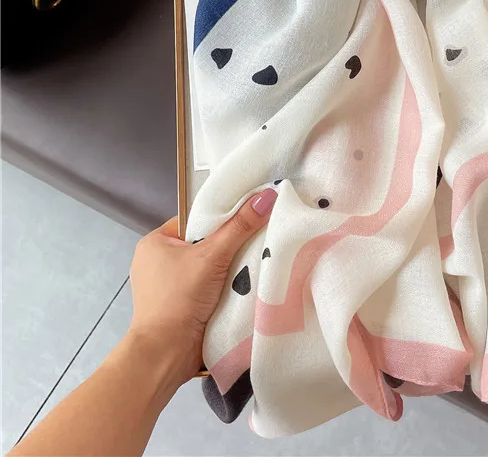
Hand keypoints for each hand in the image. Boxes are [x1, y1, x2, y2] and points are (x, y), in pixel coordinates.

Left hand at [125, 189, 276, 387]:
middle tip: (258, 238)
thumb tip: (268, 195)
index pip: (195, 220)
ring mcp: (168, 286)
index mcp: (155, 242)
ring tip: (258, 258)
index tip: (250, 216)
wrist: (166, 355)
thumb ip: (240, 226)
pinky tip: (246, 283)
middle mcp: (157, 261)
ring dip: (230, 268)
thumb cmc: (179, 298)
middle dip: (229, 245)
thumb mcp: (212, 256)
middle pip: (205, 243)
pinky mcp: (180, 306)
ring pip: (209, 266)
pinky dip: (225, 286)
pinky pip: (208, 286)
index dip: (222, 218)